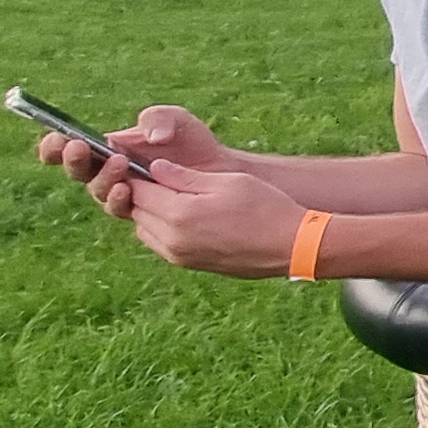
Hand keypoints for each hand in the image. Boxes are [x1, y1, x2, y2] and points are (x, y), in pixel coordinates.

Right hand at [42, 103, 223, 215]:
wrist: (220, 170)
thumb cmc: (193, 142)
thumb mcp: (177, 120)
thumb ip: (158, 118)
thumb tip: (147, 137)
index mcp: (107, 147)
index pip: (69, 148)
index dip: (54, 146)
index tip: (54, 138)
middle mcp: (108, 172)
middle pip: (77, 171)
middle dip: (73, 159)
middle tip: (79, 148)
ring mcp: (122, 192)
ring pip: (97, 190)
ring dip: (102, 177)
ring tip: (118, 162)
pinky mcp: (139, 209)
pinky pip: (120, 208)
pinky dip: (119, 198)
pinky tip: (128, 189)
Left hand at [121, 165, 313, 276]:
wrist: (291, 246)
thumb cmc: (264, 206)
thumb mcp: (226, 181)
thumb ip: (184, 176)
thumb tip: (155, 168)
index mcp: (180, 213)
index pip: (139, 190)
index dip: (138, 174)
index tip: (143, 162)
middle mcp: (172, 239)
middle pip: (137, 211)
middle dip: (143, 192)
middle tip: (158, 176)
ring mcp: (179, 255)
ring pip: (144, 228)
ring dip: (151, 211)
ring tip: (173, 195)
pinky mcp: (188, 264)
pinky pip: (158, 243)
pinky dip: (161, 227)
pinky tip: (183, 215)